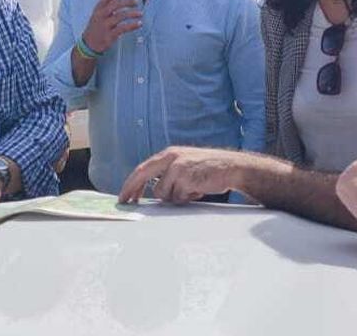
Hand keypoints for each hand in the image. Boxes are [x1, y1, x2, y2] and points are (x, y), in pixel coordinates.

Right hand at [80, 0, 142, 54]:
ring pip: (119, 16)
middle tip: (136, 2)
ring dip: (131, 14)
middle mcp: (101, 15)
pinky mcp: (109, 35)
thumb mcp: (100, 12)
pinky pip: (122, 29)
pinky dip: (132, 26)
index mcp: (99, 8)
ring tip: (140, 14)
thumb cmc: (97, 25)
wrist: (88, 44)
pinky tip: (139, 24)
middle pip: (114, 4)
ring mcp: (104, 25)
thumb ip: (109, 0)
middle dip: (127, 2)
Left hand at [118, 146, 249, 203]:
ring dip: (175, 196)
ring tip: (192, 190)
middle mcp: (171, 158)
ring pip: (163, 193)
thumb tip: (153, 192)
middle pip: (142, 174)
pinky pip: (178, 197)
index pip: (143, 168)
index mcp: (170, 154)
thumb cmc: (209, 170)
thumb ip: (169, 174)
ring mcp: (178, 167)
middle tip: (125, 202)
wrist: (232, 168)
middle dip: (132, 189)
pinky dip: (187, 198)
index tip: (124, 195)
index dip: (131, 183)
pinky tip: (198, 190)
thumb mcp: (185, 166)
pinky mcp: (186, 178)